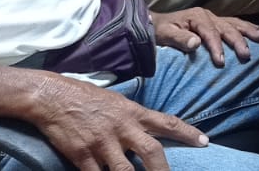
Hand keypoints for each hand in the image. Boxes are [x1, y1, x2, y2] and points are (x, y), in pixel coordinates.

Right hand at [26, 72, 206, 170]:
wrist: (53, 97)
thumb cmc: (86, 97)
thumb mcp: (117, 102)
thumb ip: (134, 118)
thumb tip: (149, 131)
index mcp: (133, 112)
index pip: (167, 122)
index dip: (187, 133)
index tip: (205, 142)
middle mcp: (122, 128)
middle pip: (151, 151)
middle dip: (163, 170)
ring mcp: (102, 143)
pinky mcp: (82, 155)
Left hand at [152, 7, 258, 67]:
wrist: (154, 23)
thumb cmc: (160, 31)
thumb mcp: (165, 34)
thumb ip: (180, 39)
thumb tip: (196, 43)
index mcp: (196, 17)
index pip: (210, 33)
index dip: (217, 47)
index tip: (221, 62)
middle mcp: (207, 15)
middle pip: (226, 28)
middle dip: (238, 41)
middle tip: (246, 55)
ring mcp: (212, 18)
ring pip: (234, 23)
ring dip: (247, 31)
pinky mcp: (215, 22)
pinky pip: (233, 23)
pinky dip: (245, 26)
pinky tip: (256, 30)